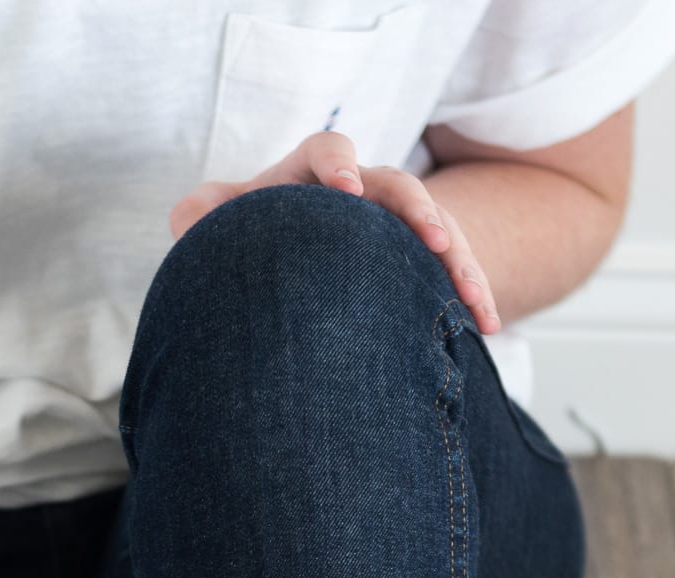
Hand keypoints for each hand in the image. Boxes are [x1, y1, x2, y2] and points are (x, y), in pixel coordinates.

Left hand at [169, 130, 499, 333]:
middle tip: (433, 241)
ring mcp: (394, 228)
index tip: (346, 192)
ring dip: (460, 263)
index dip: (340, 165)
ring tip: (474, 301)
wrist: (282, 267)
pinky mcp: (417, 263)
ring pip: (438, 232)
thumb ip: (202, 218)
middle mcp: (362, 192)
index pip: (329, 149)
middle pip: (399, 186)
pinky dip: (470, 297)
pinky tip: (485, 330)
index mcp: (312, 174)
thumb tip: (189, 220)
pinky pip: (453, 272)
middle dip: (419, 210)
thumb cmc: (247, 239)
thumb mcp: (217, 226)